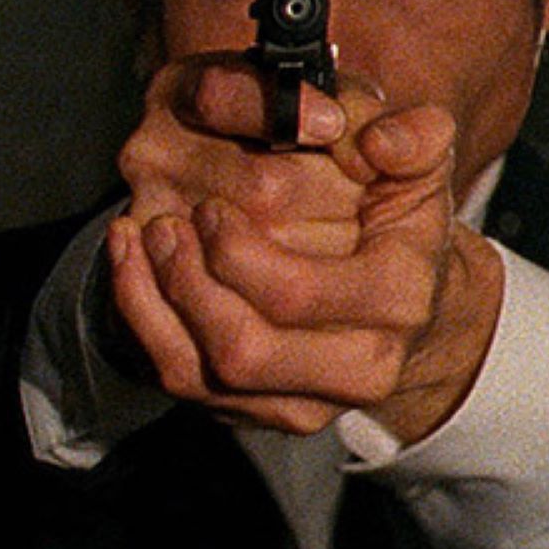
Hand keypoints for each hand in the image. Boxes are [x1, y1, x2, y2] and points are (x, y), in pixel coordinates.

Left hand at [109, 91, 504, 442]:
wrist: (405, 297)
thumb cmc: (397, 214)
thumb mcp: (417, 161)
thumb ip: (413, 135)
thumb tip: (377, 143)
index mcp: (398, 299)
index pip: (296, 295)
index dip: (236, 255)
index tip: (209, 208)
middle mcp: (361, 368)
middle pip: (244, 350)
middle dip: (188, 283)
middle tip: (164, 223)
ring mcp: (310, 402)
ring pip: (205, 374)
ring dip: (155, 303)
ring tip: (141, 236)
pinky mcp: (264, 413)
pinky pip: (184, 381)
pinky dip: (143, 322)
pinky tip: (131, 265)